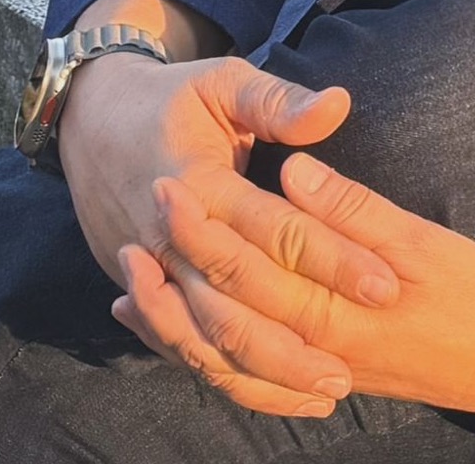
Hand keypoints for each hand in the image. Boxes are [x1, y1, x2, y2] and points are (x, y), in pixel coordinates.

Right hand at [60, 50, 397, 416]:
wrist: (90, 124)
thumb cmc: (172, 100)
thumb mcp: (223, 82)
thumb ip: (278, 100)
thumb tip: (338, 106)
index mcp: (198, 184)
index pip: (275, 232)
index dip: (331, 259)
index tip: (384, 283)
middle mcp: (172, 241)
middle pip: (239, 304)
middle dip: (299, 339)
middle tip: (354, 365)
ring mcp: (155, 273)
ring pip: (209, 340)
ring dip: (265, 373)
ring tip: (324, 392)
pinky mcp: (148, 292)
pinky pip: (185, 347)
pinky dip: (227, 376)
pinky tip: (273, 393)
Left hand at [122, 153, 474, 416]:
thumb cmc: (470, 288)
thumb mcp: (422, 238)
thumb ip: (353, 207)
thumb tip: (292, 171)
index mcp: (338, 306)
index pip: (255, 265)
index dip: (209, 225)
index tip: (175, 182)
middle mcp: (314, 347)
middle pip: (225, 310)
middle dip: (180, 262)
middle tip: (147, 210)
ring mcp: (312, 370)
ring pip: (221, 358)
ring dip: (171, 323)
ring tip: (129, 283)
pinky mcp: (317, 379)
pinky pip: (243, 382)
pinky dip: (200, 359)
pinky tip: (171, 335)